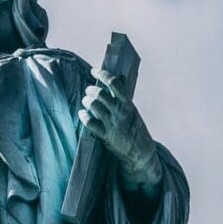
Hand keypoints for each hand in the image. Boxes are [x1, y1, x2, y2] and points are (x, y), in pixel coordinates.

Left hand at [79, 67, 162, 194]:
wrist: (140, 153)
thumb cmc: (135, 130)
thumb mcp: (133, 112)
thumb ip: (123, 99)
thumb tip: (115, 81)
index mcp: (128, 104)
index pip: (114, 83)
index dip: (102, 74)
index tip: (94, 70)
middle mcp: (120, 112)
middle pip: (99, 94)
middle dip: (90, 90)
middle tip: (89, 91)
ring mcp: (112, 124)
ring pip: (93, 105)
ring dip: (86, 101)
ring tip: (86, 101)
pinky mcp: (105, 135)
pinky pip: (89, 122)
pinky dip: (83, 116)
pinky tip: (82, 114)